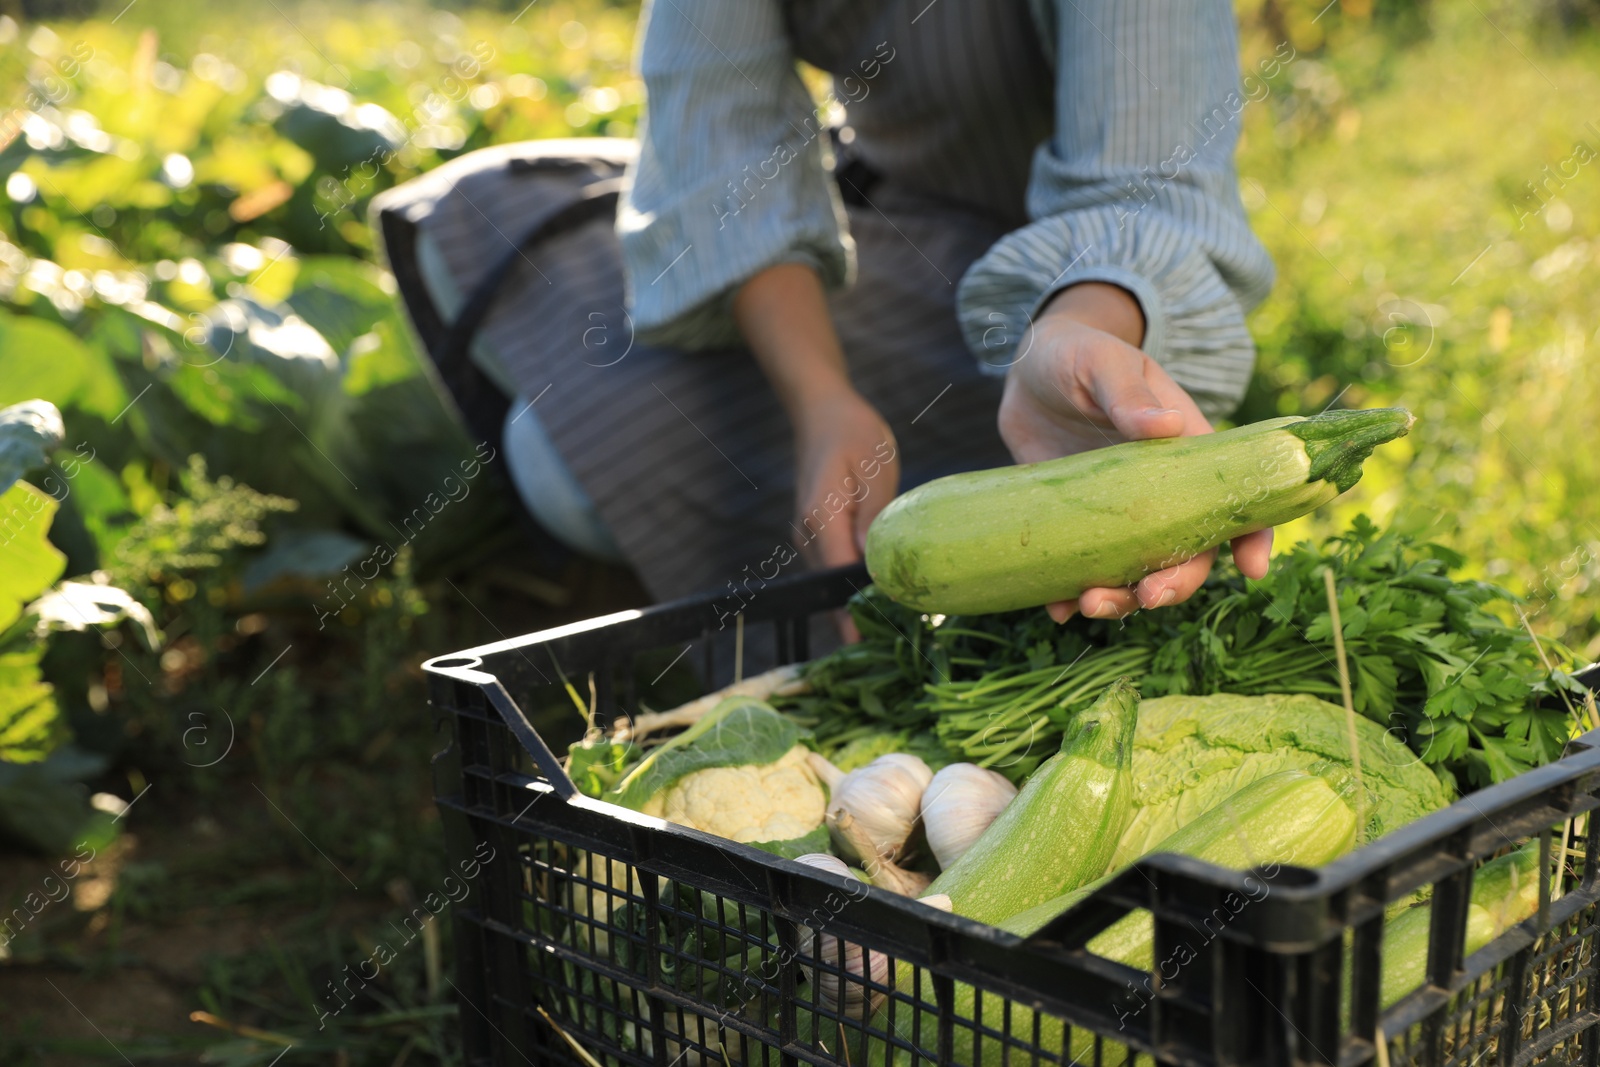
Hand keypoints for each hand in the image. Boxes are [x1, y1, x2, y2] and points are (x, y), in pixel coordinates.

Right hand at [733, 262, 901, 640]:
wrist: (822, 411)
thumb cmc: (854, 433)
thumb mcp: (875, 470)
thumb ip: (874, 519)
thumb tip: (876, 566)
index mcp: (823, 519)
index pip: (838, 578)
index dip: (856, 614)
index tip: (876, 645)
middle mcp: (809, 535)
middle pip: (832, 589)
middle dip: (861, 619)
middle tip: (899, 646)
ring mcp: (809, 537)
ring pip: (833, 583)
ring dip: (859, 604)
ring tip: (897, 630)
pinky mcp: (817, 535)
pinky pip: (835, 569)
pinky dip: (855, 585)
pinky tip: (886, 596)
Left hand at [998, 283, 1271, 621]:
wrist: (1027, 369)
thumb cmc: (1081, 355)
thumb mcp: (1105, 364)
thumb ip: (1129, 394)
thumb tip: (1162, 426)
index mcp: (1185, 454)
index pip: (1232, 501)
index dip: (1250, 538)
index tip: (1252, 571)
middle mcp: (1158, 495)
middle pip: (1184, 555)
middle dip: (1173, 586)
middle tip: (1145, 598)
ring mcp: (1114, 515)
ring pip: (1133, 574)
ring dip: (1120, 601)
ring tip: (1088, 605)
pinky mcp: (1073, 524)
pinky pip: (1079, 571)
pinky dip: (1069, 597)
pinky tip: (1058, 609)